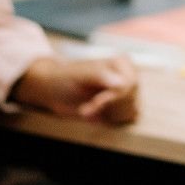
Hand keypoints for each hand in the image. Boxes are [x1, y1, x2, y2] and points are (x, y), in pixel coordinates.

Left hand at [13, 56, 139, 123]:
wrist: (54, 89)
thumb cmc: (64, 77)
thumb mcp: (78, 74)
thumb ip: (100, 75)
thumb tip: (121, 83)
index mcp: (121, 63)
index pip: (130, 86)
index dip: (113, 98)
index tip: (95, 102)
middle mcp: (128, 76)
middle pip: (130, 100)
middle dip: (107, 107)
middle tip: (87, 107)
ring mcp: (127, 92)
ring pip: (130, 111)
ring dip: (107, 115)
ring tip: (87, 110)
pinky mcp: (122, 106)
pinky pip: (127, 118)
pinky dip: (110, 121)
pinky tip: (95, 115)